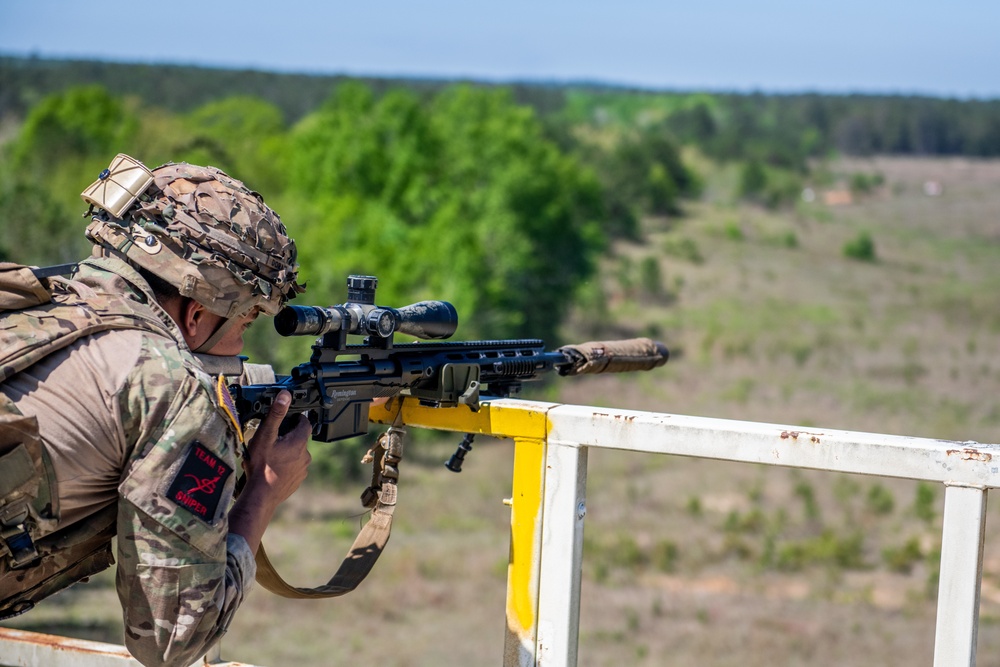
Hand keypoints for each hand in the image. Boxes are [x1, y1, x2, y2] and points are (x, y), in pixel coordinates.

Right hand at [228, 390, 310, 552]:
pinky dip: (286, 466)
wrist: (261, 496)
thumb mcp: (266, 435)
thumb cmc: (261, 466)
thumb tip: (285, 396)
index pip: (304, 423)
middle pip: (299, 438)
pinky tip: (273, 468)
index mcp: (299, 442)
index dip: (295, 418)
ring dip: (287, 452)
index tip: (285, 419)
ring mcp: (302, 470)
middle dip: (288, 436)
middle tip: (272, 438)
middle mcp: (305, 455)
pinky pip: (294, 468)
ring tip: (270, 455)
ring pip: (297, 454)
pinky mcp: (298, 481)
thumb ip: (276, 414)